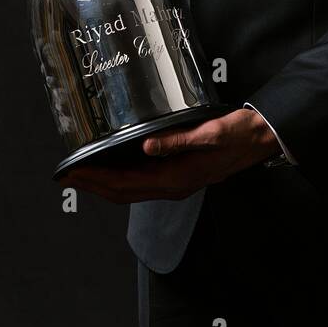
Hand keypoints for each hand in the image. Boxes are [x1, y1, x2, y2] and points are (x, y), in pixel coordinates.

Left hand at [57, 107, 280, 202]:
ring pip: (130, 190)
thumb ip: (179, 141)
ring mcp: (176, 183)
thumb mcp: (210, 133)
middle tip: (67, 175)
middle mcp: (173, 186)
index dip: (97, 179)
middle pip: (122, 193)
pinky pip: (141, 183)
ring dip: (104, 184)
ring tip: (82, 172)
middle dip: (92, 185)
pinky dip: (120, 179)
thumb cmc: (238, 135)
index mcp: (177, 178)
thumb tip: (148, 147)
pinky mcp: (179, 175)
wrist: (260, 139)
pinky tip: (113, 166)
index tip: (74, 172)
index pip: (126, 184)